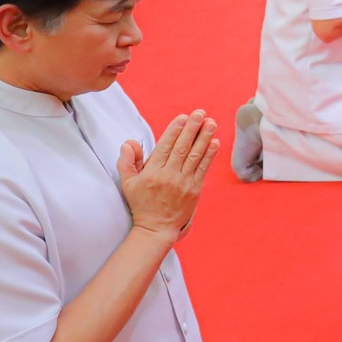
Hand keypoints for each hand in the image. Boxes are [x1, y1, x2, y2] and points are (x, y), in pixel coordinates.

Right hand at [117, 112, 216, 238]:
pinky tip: (215, 142)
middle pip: (182, 147)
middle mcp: (169, 176)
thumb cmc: (141, 204)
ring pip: (195, 156)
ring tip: (211, 123)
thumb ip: (127, 161)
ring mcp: (183, 183)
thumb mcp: (127, 183)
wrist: (156, 228)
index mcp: (152, 172)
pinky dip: (210, 155)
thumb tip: (129, 142)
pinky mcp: (195, 190)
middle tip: (200, 113)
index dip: (175, 130)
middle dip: (192, 128)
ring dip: (204, 137)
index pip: (165, 146)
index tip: (183, 117)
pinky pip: (203, 169)